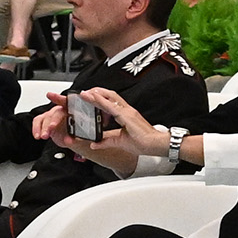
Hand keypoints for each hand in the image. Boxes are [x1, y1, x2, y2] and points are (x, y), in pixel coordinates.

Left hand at [39, 87, 154, 175]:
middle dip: (95, 93)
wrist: (155, 145)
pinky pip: (111, 106)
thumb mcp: (119, 141)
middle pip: (109, 96)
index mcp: (125, 115)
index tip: (89, 96)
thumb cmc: (143, 142)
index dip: (99, 98)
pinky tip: (93, 97)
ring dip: (95, 94)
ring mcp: (127, 112)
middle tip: (82, 92)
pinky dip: (101, 100)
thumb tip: (94, 143)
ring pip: (109, 98)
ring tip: (84, 93)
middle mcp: (126, 110)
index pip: (110, 103)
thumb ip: (106, 141)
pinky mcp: (127, 116)